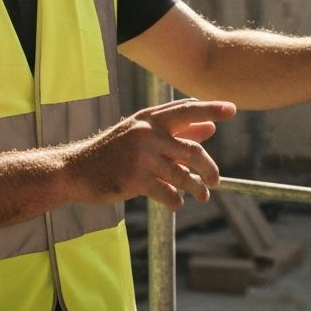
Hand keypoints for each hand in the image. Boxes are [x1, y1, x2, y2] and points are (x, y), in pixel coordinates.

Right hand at [64, 98, 236, 209]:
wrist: (78, 169)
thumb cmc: (114, 151)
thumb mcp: (142, 135)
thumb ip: (177, 132)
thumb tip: (211, 129)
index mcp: (149, 119)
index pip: (186, 110)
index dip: (210, 109)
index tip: (232, 108)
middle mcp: (147, 133)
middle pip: (192, 149)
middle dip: (209, 167)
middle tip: (215, 179)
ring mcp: (141, 156)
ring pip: (183, 174)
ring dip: (197, 188)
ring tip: (202, 195)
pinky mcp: (135, 179)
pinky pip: (168, 193)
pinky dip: (177, 200)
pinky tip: (176, 202)